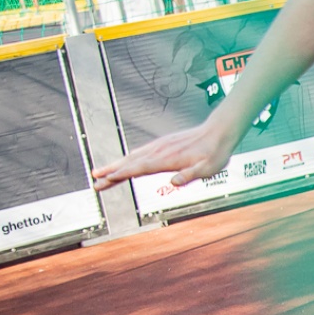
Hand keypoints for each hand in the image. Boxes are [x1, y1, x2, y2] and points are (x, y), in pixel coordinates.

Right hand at [93, 115, 237, 189]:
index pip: (140, 168)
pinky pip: (140, 153)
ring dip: (115, 166)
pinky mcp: (162, 144)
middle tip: (94, 182)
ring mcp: (159, 146)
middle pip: (130, 163)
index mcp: (167, 159)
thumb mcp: (207, 168)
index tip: (106, 180)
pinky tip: (121, 164)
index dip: (122, 174)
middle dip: (111, 173)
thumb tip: (175, 182)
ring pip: (132, 157)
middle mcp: (159, 151)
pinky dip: (126, 159)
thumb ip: (190, 175)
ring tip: (99, 173)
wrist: (219, 132)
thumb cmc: (215, 153)